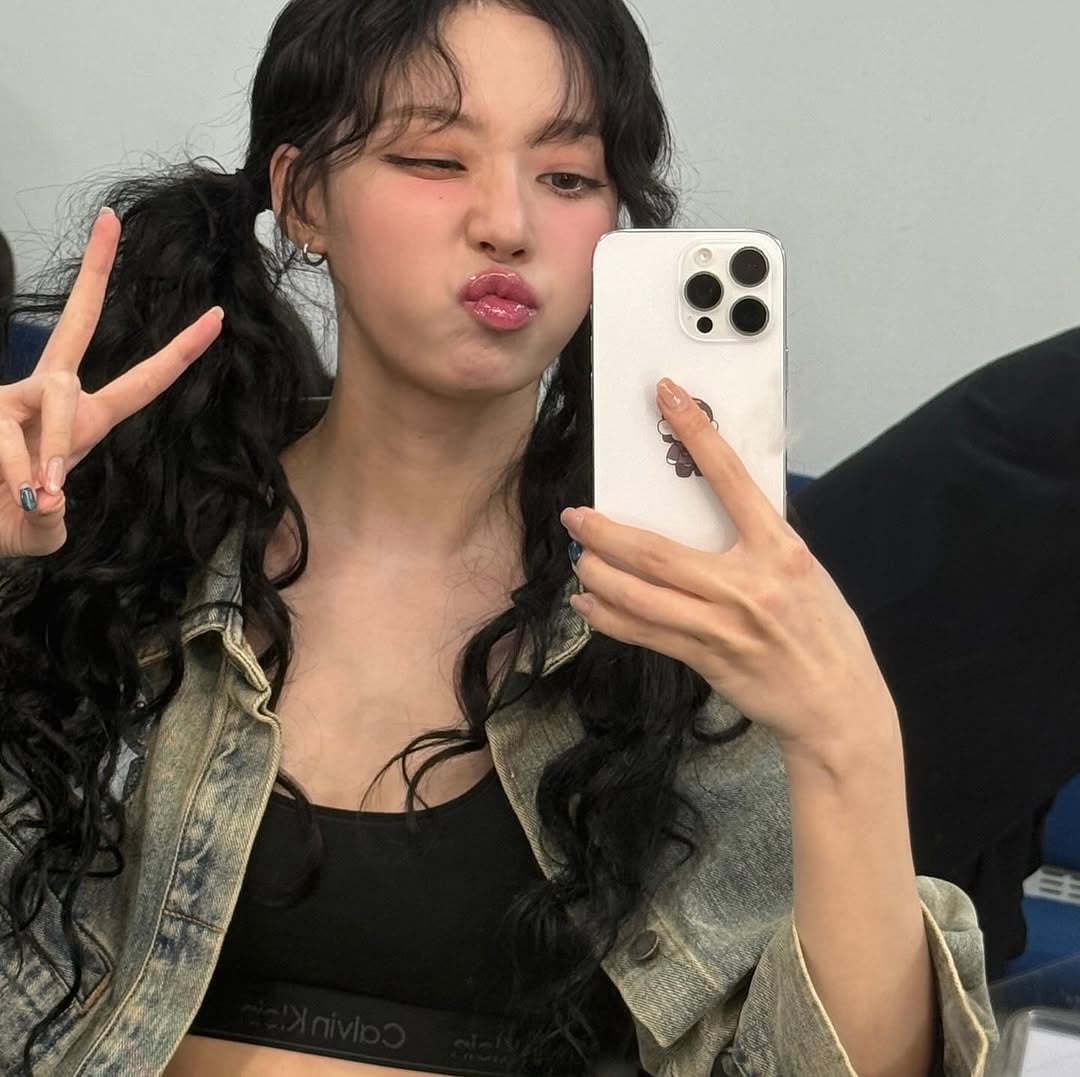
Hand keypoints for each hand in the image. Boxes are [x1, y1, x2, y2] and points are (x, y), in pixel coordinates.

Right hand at [0, 208, 223, 558]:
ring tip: (37, 497)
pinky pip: (8, 441)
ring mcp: (10, 396)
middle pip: (76, 324)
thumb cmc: (4, 520)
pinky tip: (14, 494)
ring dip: (45, 458)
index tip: (217, 318)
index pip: (143, 381)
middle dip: (94, 273)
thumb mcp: (43, 530)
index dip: (180, 352)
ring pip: (47, 409)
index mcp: (86, 420)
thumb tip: (51, 498)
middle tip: (109, 221)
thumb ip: (53, 520)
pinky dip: (14, 475)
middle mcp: (47, 395)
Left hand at [560, 378, 896, 759]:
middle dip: (608, 532)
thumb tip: (714, 512)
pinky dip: (611, 618)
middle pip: (659, 551)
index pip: (731, 478)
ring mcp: (724, 625)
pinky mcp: (708, 658)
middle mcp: (749, 585)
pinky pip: (647, 633)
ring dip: (600, 575)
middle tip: (577, 516)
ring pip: (642, 595)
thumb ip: (761, 542)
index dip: (697, 432)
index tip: (669, 398)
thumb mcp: (807, 573)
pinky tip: (590, 606)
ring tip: (580, 559)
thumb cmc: (826, 636)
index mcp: (781, 550)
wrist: (840, 708)